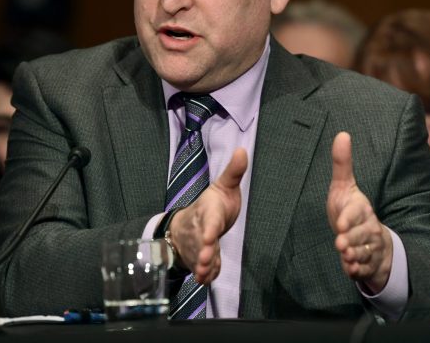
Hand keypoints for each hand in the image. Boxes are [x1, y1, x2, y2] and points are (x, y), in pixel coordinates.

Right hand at [169, 148, 247, 284]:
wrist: (188, 223)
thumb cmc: (212, 204)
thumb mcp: (223, 186)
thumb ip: (233, 172)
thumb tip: (242, 150)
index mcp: (209, 212)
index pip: (209, 221)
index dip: (209, 230)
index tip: (209, 237)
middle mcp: (201, 230)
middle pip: (201, 242)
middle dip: (202, 252)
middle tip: (204, 261)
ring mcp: (199, 246)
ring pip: (199, 258)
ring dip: (201, 267)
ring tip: (203, 276)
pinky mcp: (200, 259)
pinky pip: (203, 268)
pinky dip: (205, 274)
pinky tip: (206, 279)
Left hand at [326, 132, 392, 292]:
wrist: (369, 237)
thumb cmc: (351, 209)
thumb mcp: (344, 186)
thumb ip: (342, 164)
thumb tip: (342, 134)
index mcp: (361, 209)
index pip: (357, 212)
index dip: (350, 218)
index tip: (341, 223)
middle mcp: (368, 228)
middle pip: (362, 235)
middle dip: (352, 239)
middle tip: (340, 243)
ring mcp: (369, 247)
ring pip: (364, 252)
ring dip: (354, 255)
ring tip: (345, 255)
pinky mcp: (367, 264)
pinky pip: (364, 269)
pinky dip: (357, 270)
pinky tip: (350, 269)